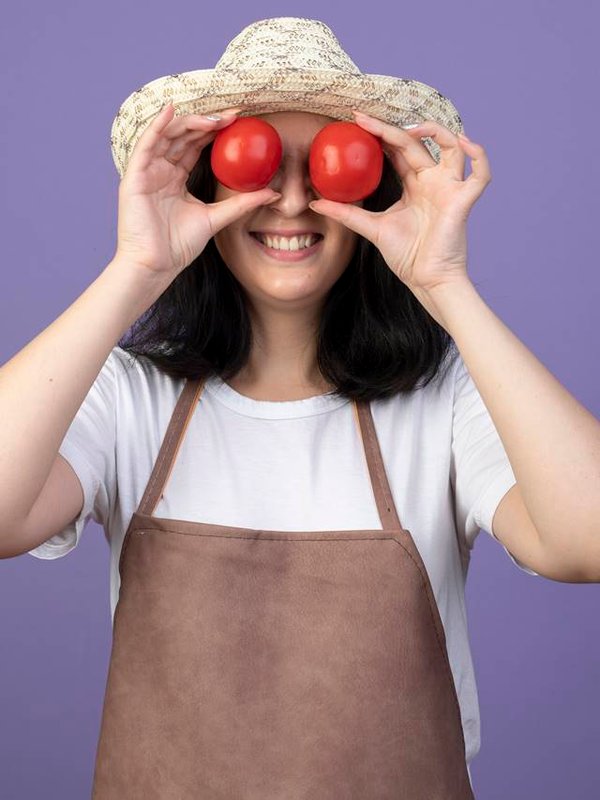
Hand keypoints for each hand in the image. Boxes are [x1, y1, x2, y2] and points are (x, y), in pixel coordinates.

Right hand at [114, 104, 280, 278]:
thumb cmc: (178, 246)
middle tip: (232, 116)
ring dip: (190, 123)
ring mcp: (146, 171)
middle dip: (207, 123)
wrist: (155, 265)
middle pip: (183, 136)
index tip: (238, 122)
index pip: (195, 146)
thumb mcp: (216, 218)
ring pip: (167, 135)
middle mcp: (160, 170)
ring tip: (213, 119)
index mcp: (176, 178)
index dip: (214, 132)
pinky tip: (171, 110)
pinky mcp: (134, 176)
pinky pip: (145, 144)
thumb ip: (242, 204)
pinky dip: (157, 126)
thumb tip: (274, 194)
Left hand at [308, 111, 491, 297]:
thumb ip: (345, 214)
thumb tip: (314, 203)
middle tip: (364, 118)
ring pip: (452, 146)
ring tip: (410, 128)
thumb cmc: (406, 256)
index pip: (398, 151)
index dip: (380, 134)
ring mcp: (450, 188)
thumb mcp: (371, 228)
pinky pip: (481, 174)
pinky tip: (465, 141)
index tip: (356, 122)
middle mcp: (433, 181)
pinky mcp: (463, 200)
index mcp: (414, 185)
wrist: (426, 280)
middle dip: (391, 128)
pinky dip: (479, 155)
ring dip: (435, 131)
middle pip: (416, 143)